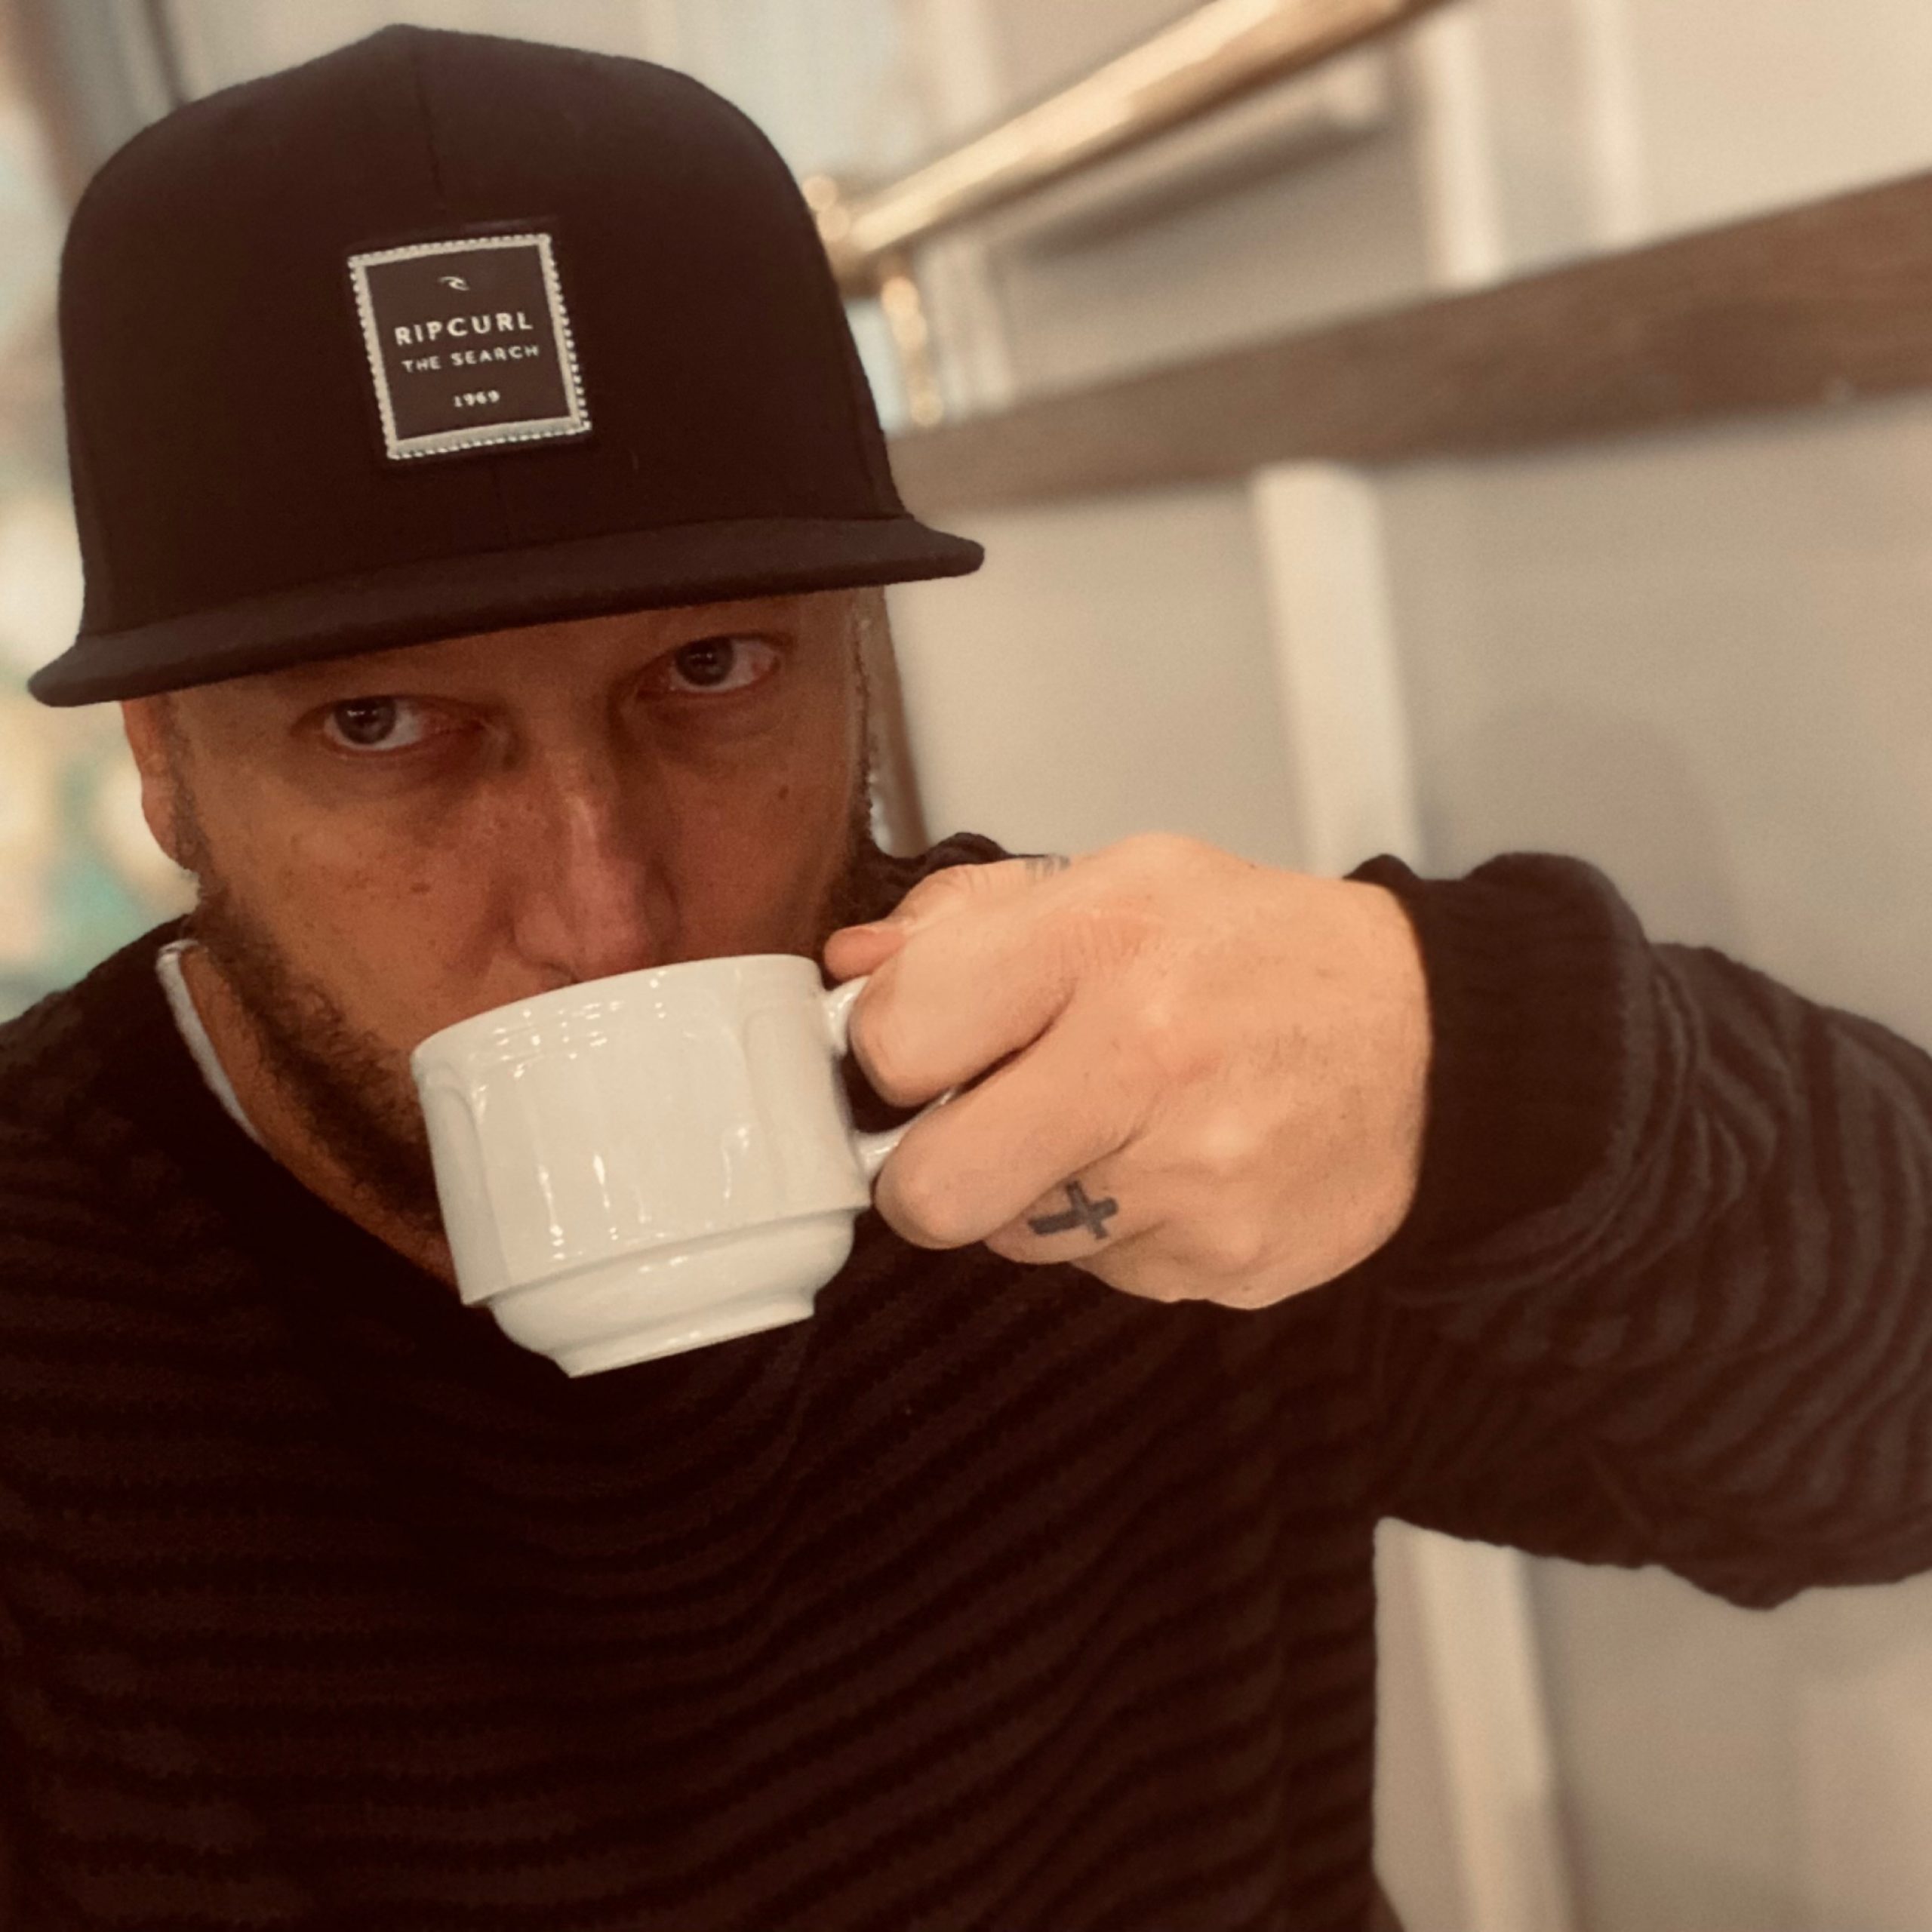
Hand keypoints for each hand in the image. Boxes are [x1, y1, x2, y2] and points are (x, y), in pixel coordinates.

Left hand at [821, 832, 1431, 1309]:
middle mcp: (1146, 1060)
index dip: (887, 1057)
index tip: (922, 1053)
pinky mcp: (1227, 1262)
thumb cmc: (1255, 953)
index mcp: (1100, 940)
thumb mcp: (1115, 880)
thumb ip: (964, 919)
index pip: (895, 1041)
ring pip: (1012, 1240)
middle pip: (928, 1192)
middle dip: (925, 1172)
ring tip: (1113, 1127)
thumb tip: (850, 972)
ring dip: (1034, 1194)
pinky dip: (1118, 1230)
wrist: (1427, 1037)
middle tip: (972, 1130)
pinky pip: (1102, 1274)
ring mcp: (1192, 1178)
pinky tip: (1176, 1166)